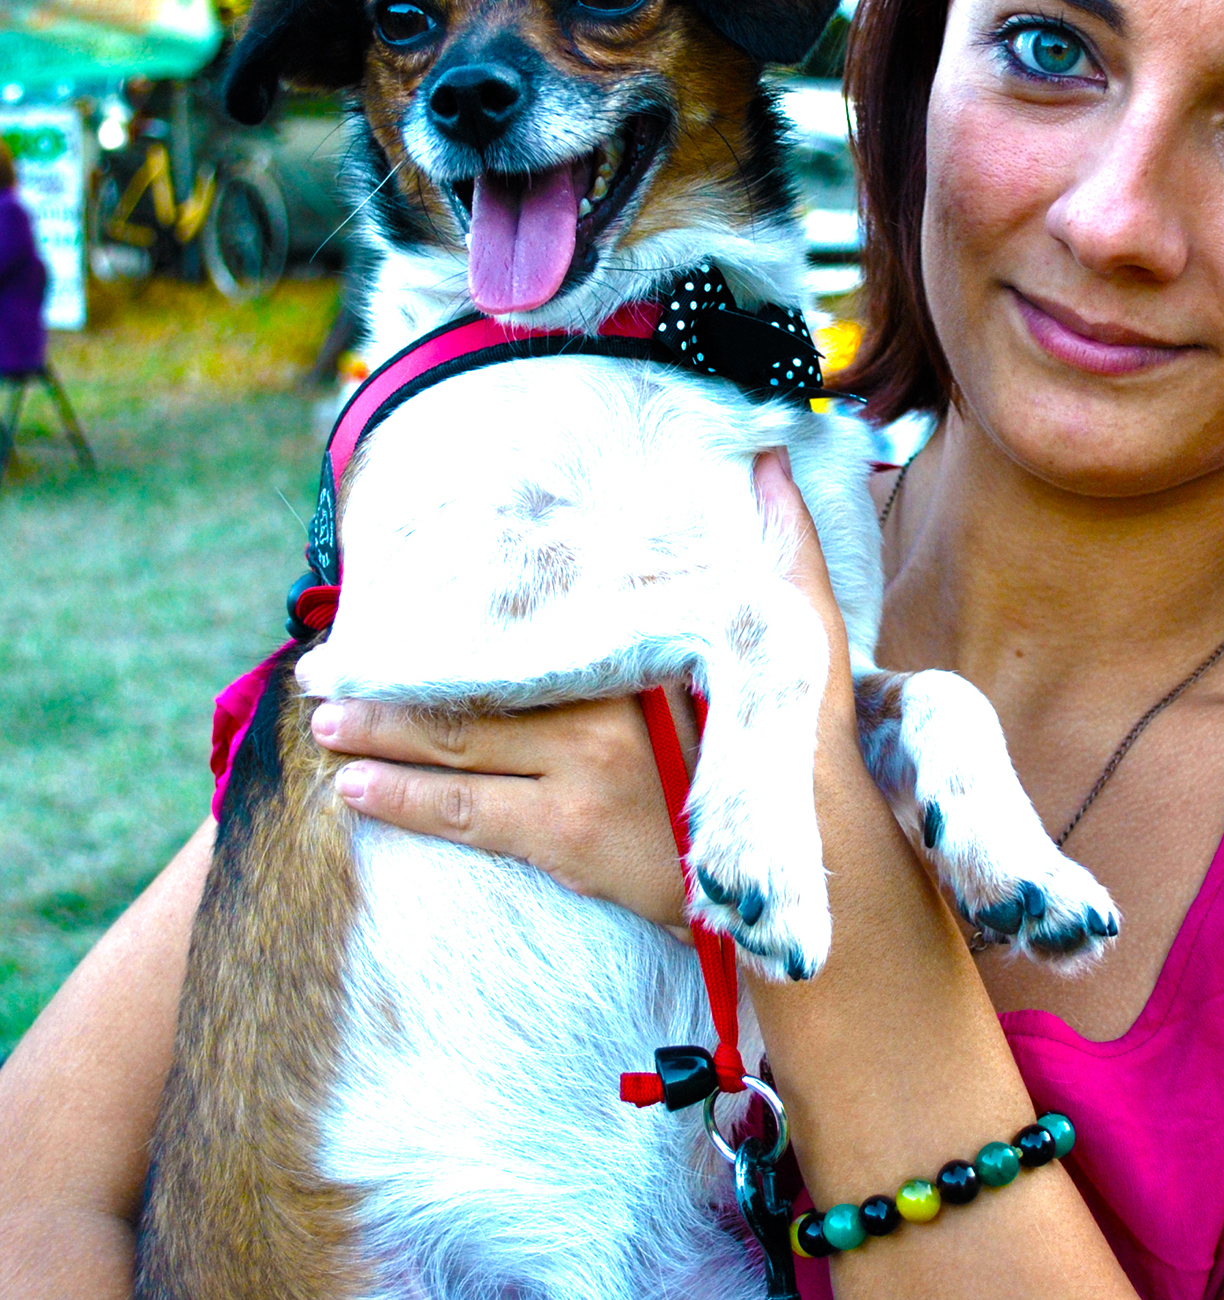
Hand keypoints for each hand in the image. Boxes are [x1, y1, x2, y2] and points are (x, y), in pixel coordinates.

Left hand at [309, 451, 855, 926]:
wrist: (814, 856)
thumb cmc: (803, 737)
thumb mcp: (804, 624)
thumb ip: (782, 538)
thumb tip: (771, 453)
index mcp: (642, 651)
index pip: (537, 621)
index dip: (465, 609)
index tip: (405, 592)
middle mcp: (601, 706)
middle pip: (475, 685)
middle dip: (392, 681)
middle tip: (322, 672)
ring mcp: (579, 775)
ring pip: (456, 747)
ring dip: (381, 737)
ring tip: (325, 728)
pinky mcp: (569, 837)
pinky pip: (468, 816)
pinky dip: (407, 801)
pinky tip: (358, 792)